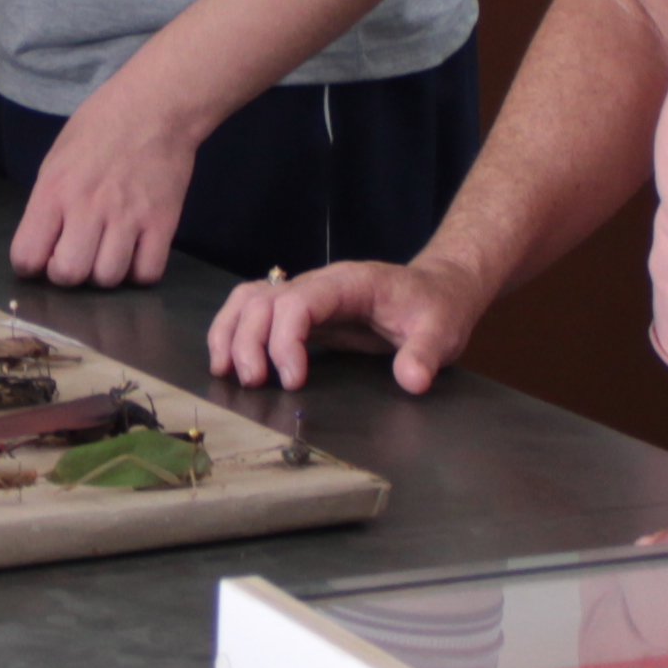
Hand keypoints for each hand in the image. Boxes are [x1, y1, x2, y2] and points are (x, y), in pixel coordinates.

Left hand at [13, 82, 199, 285]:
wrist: (155, 107)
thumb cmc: (100, 127)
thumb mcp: (57, 160)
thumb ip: (48, 205)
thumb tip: (44, 246)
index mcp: (54, 190)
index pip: (26, 256)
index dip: (31, 265)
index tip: (43, 257)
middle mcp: (87, 208)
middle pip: (68, 275)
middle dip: (68, 273)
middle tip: (78, 254)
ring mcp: (128, 217)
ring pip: (108, 279)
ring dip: (105, 273)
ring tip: (109, 251)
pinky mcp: (163, 223)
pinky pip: (147, 273)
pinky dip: (139, 271)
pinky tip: (135, 252)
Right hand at [207, 255, 484, 392]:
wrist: (438, 290)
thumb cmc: (437, 308)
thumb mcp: (442, 331)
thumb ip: (425, 353)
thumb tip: (412, 381)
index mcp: (349, 283)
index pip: (300, 301)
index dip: (286, 339)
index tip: (292, 380)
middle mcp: (320, 283)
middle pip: (263, 299)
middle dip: (249, 341)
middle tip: (254, 384)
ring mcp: (307, 294)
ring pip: (249, 299)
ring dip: (230, 332)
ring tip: (225, 372)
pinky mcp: (301, 310)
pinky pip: (254, 309)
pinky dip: (234, 331)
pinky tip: (229, 360)